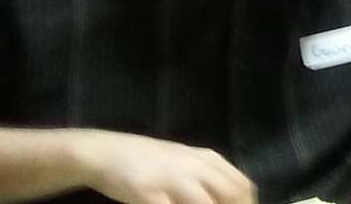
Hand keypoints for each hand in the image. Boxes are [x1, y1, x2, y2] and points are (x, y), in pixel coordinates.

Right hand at [72, 130, 253, 203]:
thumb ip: (209, 177)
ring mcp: (174, 180)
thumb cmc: (150, 160)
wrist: (108, 152)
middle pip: (232, 195)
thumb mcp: (187, 161)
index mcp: (208, 159)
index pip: (243, 186)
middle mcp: (196, 167)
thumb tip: (234, 197)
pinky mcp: (151, 194)